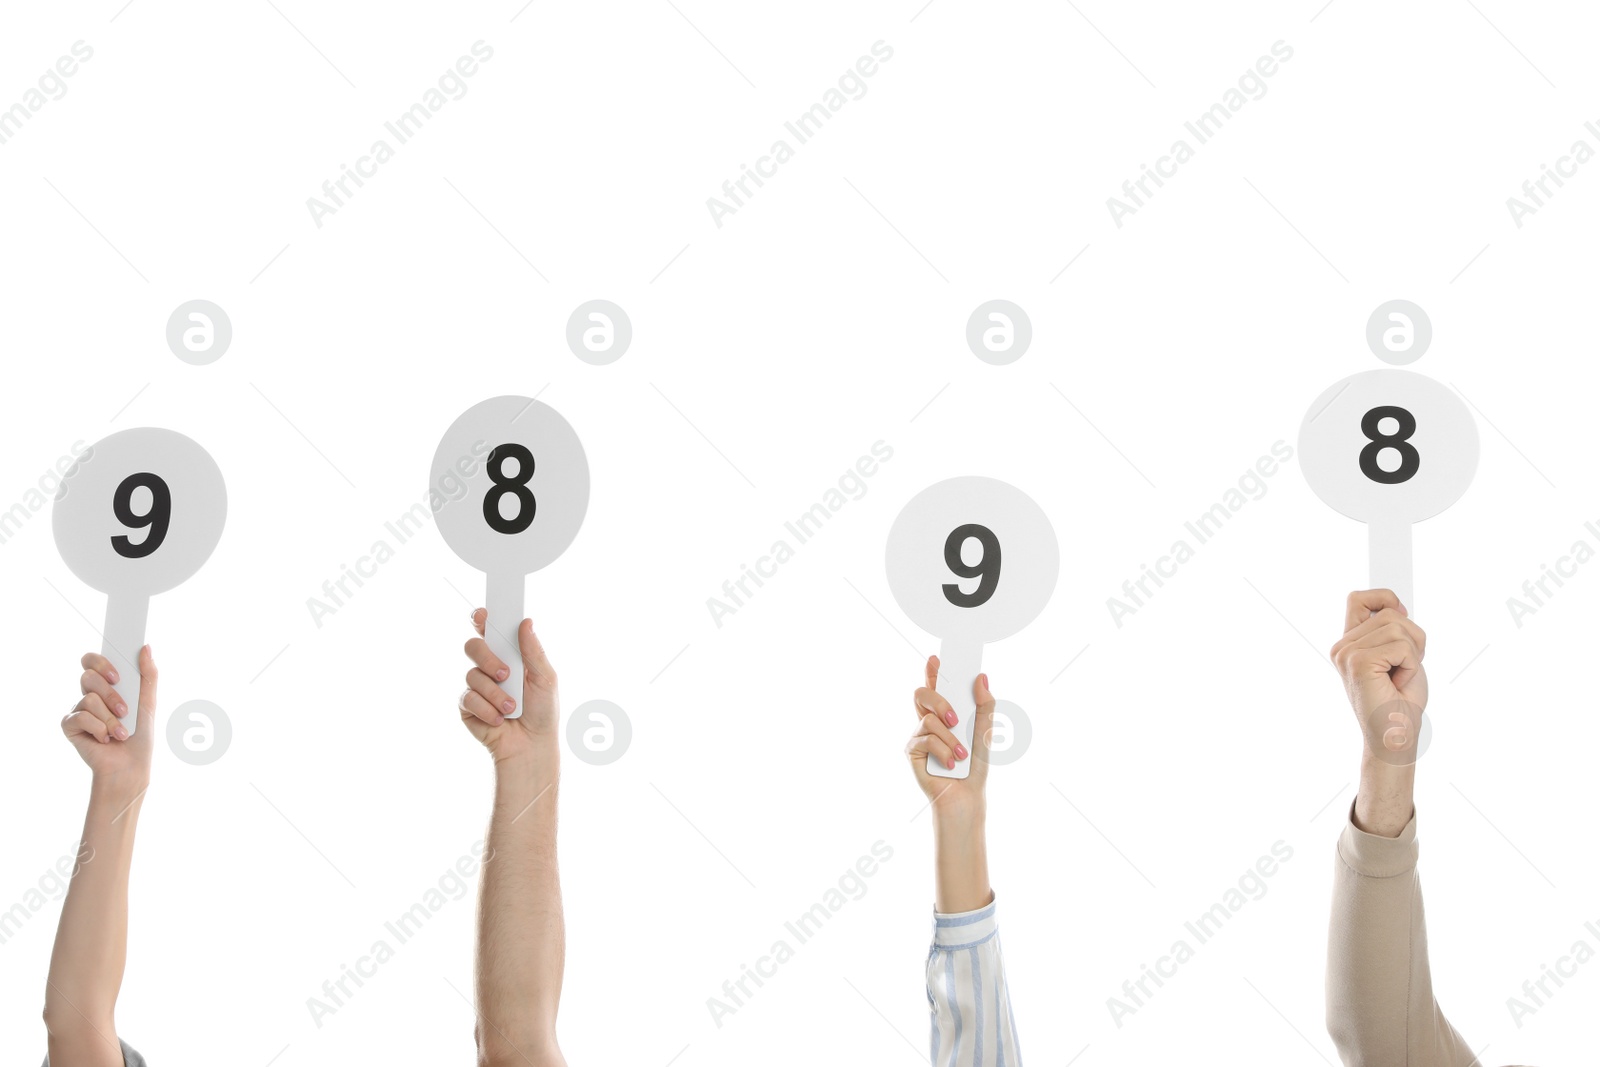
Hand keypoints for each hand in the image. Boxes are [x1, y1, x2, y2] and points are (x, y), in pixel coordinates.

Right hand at [61, 646, 155, 798]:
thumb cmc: (140, 735)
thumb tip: (146, 647)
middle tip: (124, 709)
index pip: (92, 661)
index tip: (118, 675)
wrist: (130, 765)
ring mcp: (78, 710)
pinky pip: (80, 716)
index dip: (100, 662)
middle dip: (110, 694)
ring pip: (88, 699)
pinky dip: (98, 729)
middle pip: (88, 676)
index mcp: (106, 685)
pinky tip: (105, 739)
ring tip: (121, 732)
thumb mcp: (149, 701)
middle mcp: (89, 695)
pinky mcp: (70, 726)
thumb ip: (148, 674)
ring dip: (110, 718)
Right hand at [460, 609, 559, 765]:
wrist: (531, 746)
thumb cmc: (542, 711)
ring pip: (473, 675)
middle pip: (474, 646)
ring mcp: (477, 686)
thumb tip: (526, 622)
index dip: (482, 619)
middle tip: (505, 673)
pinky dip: (487, 709)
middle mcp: (490, 667)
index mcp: (509, 655)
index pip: (490, 631)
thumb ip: (533, 651)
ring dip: (495, 693)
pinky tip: (499, 719)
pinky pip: (468, 698)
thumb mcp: (545, 679)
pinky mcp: (467, 706)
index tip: (482, 616)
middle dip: (488, 658)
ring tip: (511, 708)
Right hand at [905, 656, 993, 817]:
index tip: (936, 658)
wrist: (966, 796)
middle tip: (956, 718)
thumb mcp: (985, 731)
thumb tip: (981, 678)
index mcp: (946, 712)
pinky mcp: (912, 750)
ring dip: (950, 738)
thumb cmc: (975, 766)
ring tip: (961, 754)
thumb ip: (984, 705)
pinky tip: (951, 763)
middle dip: (940, 701)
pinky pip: (926, 739)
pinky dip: (943, 751)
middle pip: (922, 694)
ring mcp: (918, 734)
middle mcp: (929, 720)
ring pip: (928, 718)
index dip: (932, 670)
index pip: (936, 686)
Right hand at [1330, 589, 1427, 760]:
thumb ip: (1392, 631)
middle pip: (1390, 613)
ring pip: (1398, 627)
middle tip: (1404, 669)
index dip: (1384, 599)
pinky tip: (1398, 684)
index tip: (1402, 617)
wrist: (1394, 740)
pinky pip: (1402, 646)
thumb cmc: (1399, 703)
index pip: (1359, 599)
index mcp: (1348, 644)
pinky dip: (1412, 665)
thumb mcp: (1399, 657)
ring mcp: (1347, 654)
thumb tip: (1397, 608)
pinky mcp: (1358, 663)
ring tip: (1401, 678)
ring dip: (1414, 654)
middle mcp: (1342, 647)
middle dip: (1413, 639)